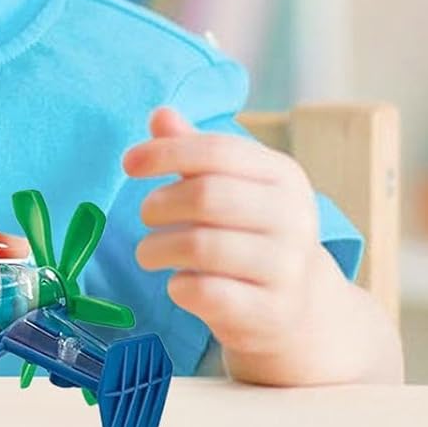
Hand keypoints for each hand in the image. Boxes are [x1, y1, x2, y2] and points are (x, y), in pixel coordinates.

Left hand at [121, 106, 333, 377]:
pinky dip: (178, 286)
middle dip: (159, 204)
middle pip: (207, 196)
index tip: (129, 164)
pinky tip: (178, 283)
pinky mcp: (271, 311)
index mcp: (284, 176)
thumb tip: (160, 115)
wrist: (299, 308)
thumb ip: (194, 151)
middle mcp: (294, 218)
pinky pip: (206, 293)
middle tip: (146, 216)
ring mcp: (287, 268)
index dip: (166, 153)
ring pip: (201, 246)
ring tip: (150, 252)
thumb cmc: (251, 234)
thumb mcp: (232, 186)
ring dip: (157, 248)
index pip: (218, 151)